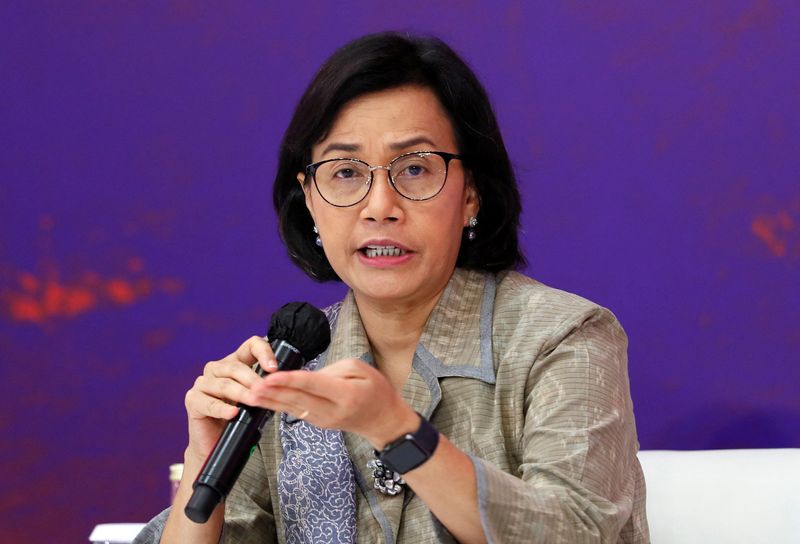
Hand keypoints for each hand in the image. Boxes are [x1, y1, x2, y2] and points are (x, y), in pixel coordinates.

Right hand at [182, 336, 278, 464]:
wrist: (217, 443)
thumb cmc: (240, 419)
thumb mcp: (256, 399)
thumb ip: (265, 386)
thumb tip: (283, 380)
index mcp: (235, 363)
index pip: (250, 345)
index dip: (263, 352)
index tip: (273, 368)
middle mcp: (216, 369)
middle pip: (236, 366)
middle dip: (253, 379)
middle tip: (265, 390)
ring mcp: (202, 383)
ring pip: (224, 384)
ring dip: (241, 393)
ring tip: (254, 401)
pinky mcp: (192, 400)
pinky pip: (208, 402)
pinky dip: (222, 408)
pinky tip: (233, 413)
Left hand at [250, 358, 419, 448]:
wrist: (384, 421)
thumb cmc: (377, 391)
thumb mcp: (362, 369)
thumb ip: (334, 370)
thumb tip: (309, 375)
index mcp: (345, 394)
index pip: (313, 385)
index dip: (290, 380)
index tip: (271, 376)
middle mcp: (332, 410)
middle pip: (298, 399)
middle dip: (273, 392)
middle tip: (251, 385)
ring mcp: (324, 419)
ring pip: (293, 408)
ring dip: (270, 402)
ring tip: (250, 395)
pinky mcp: (319, 423)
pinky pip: (296, 412)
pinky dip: (279, 406)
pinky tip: (264, 401)